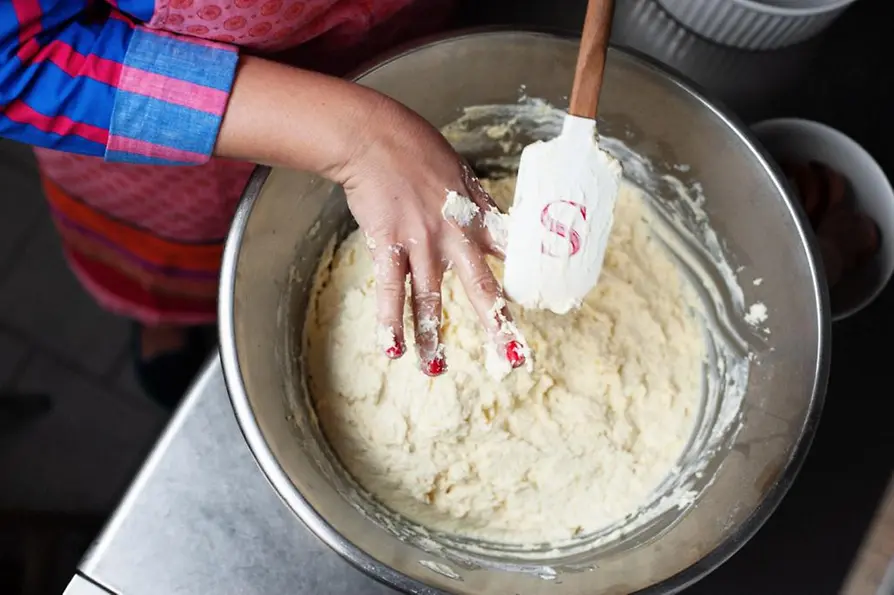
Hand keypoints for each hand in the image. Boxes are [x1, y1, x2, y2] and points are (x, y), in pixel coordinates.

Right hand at [336, 97, 526, 375]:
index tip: (546, 304)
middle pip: (481, 289)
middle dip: (497, 325)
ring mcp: (422, 243)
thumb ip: (477, 204)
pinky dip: (390, 322)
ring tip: (434, 371)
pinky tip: (391, 350)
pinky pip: (389, 290)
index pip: (510, 255)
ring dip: (431, 338)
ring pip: (429, 300)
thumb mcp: (461, 174)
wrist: (375, 138)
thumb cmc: (416, 150)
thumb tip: (495, 222)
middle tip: (512, 358)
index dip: (528, 279)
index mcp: (476, 218)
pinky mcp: (389, 244)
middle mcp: (454, 236)